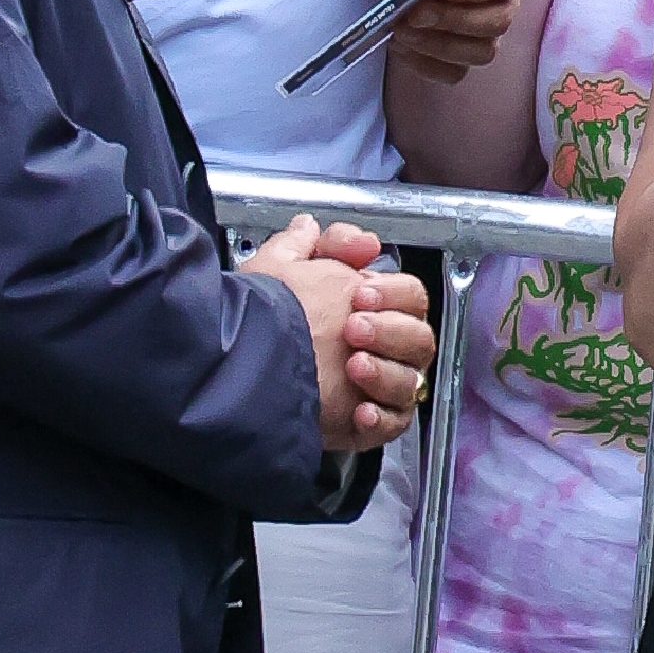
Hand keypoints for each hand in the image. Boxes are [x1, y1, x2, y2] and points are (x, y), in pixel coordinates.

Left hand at [245, 216, 437, 452]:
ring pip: (409, 381)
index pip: (410, 296)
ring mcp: (374, 389)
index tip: (361, 293)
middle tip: (353, 328)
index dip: (394, 293)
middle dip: (390, 332)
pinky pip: (393, 423)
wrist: (235, 372)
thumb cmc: (259, 320)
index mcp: (368, 309)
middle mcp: (378, 348)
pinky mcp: (365, 426)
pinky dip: (381, 418)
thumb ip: (304, 243)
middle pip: (418, 339)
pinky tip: (360, 411)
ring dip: (386, 373)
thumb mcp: (275, 270)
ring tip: (354, 366)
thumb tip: (314, 226)